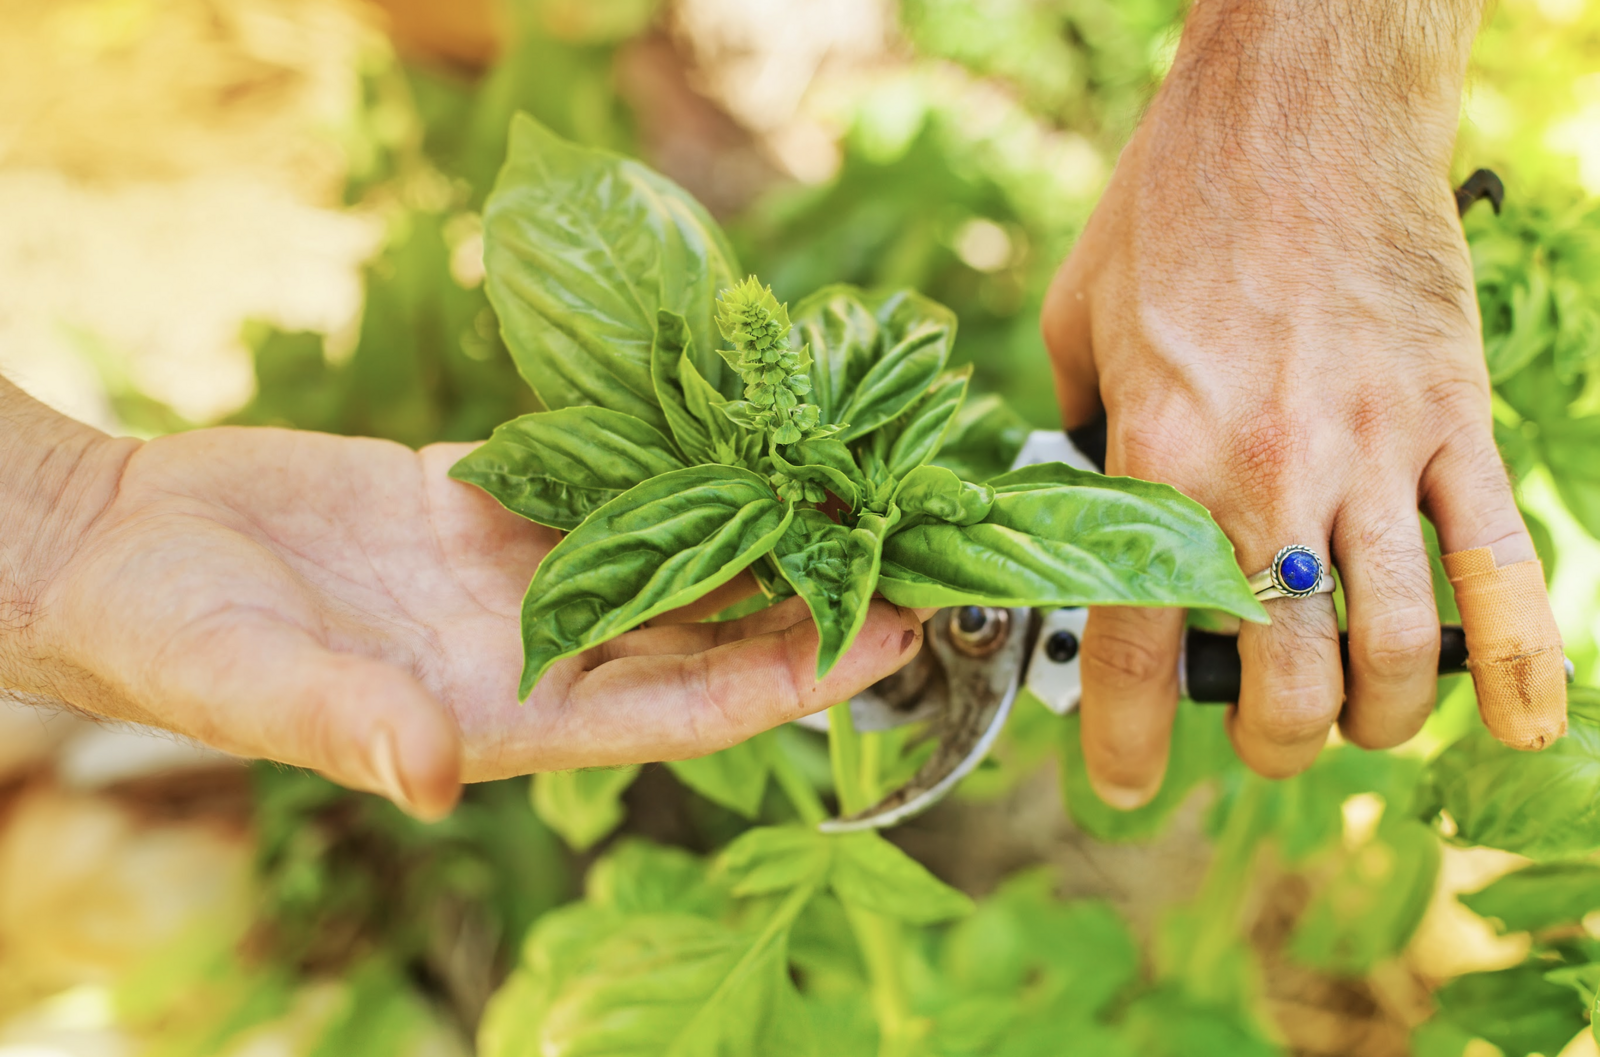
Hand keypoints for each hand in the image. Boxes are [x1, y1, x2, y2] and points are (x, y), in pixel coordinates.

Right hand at [0, 406, 924, 818]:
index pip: (680, 707)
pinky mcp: (484, 502)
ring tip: (856, 483)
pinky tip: (739, 423)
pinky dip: (670, 457)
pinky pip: (604, 480)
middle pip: (705, 630)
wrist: (120, 551)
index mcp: (506, 716)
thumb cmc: (170, 641)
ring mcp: (517, 573)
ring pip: (671, 551)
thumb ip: (349, 728)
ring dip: (761, 525)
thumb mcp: (255, 684)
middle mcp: (536, 647)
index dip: (785, 681)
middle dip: (809, 600)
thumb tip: (432, 782)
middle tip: (916, 553)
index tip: (881, 639)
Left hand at [1041, 0, 1557, 804]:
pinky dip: (1524, 657)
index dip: (1125, 739)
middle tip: (1256, 733)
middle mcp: (1267, 471)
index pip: (1134, 643)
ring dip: (1377, 718)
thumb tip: (1084, 494)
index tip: (1126, 780)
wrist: (1297, 104)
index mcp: (1157, 451)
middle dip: (1269, 738)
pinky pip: (1502, 561)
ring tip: (1354, 721)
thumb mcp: (1076, 317)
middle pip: (1284, 677)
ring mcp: (1374, 451)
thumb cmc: (1172, 202)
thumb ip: (1074, 427)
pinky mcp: (1451, 422)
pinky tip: (1523, 721)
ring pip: (1396, 647)